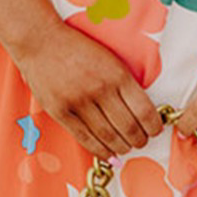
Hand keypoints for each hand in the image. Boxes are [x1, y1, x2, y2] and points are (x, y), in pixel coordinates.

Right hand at [12, 21, 163, 158]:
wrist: (41, 41)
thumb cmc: (77, 49)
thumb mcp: (109, 59)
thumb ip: (124, 83)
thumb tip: (141, 111)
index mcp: (117, 74)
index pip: (144, 110)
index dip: (153, 126)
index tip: (155, 130)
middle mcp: (100, 89)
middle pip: (128, 127)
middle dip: (139, 140)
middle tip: (142, 142)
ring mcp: (79, 102)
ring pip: (108, 136)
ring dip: (122, 147)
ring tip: (126, 148)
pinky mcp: (60, 111)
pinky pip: (85, 138)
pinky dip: (100, 151)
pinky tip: (109, 155)